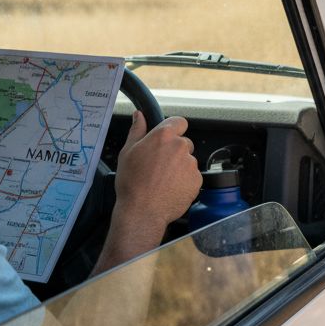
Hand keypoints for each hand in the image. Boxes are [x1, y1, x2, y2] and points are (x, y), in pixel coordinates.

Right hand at [96, 112, 201, 271]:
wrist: (142, 211)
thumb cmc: (132, 183)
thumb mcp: (127, 152)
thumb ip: (136, 130)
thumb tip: (139, 115)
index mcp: (164, 136)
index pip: (179, 122)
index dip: (174, 129)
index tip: (168, 138)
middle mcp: (180, 147)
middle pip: (184, 142)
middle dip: (175, 151)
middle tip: (159, 165)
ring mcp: (191, 164)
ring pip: (188, 160)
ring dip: (180, 167)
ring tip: (163, 180)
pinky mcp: (197, 180)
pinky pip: (192, 176)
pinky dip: (184, 181)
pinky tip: (170, 188)